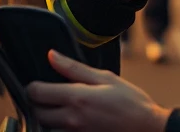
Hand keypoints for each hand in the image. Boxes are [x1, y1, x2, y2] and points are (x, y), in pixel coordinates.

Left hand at [27, 50, 169, 131]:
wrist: (146, 129)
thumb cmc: (131, 102)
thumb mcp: (105, 78)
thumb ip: (74, 68)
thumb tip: (52, 56)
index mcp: (77, 98)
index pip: (36, 93)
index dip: (33, 86)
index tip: (38, 82)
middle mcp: (72, 119)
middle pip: (37, 113)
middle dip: (38, 103)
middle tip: (49, 94)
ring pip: (46, 126)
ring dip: (49, 116)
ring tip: (62, 106)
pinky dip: (61, 126)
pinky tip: (74, 118)